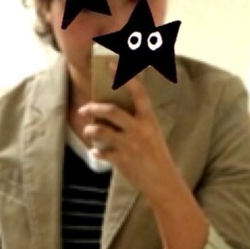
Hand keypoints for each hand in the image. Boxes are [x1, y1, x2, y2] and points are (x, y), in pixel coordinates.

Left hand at [79, 68, 208, 248]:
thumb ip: (136, 122)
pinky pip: (101, 152)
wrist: (164, 183)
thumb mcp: (152, 134)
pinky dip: (96, 151)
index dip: (123, 77)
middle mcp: (139, 130)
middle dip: (94, 108)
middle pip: (111, 111)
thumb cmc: (157, 156)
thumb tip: (112, 112)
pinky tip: (96, 151)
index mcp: (150, 120)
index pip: (137, 92)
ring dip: (90, 130)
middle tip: (85, 109)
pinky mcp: (121, 161)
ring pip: (101, 131)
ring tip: (88, 130)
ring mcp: (129, 146)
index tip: (109, 65)